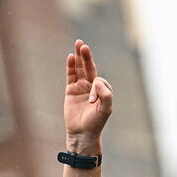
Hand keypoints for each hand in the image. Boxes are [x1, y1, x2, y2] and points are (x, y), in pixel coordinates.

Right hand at [64, 39, 111, 153]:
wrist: (82, 133)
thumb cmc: (96, 122)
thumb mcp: (105, 110)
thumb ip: (105, 95)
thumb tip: (97, 82)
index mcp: (103, 91)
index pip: (99, 81)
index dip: (95, 88)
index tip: (91, 101)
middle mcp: (92, 87)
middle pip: (90, 68)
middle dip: (87, 57)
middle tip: (83, 45)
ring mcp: (81, 87)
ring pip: (80, 69)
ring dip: (79, 57)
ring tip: (78, 44)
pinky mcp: (71, 90)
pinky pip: (71, 75)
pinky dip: (70, 66)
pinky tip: (71, 56)